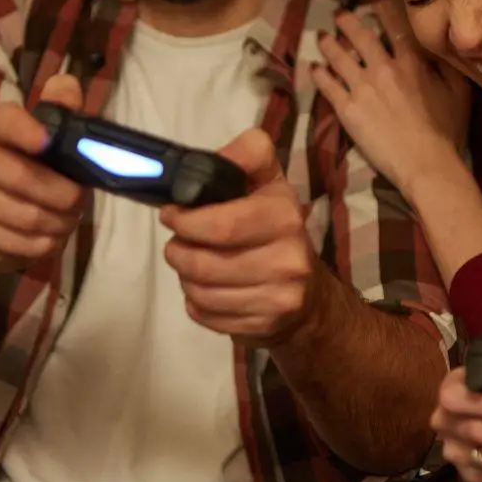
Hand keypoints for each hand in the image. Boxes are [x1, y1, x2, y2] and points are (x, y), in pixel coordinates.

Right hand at [0, 73, 88, 277]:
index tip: (47, 142)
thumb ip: (60, 110)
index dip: (25, 130)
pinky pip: (23, 243)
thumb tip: (68, 86)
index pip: (3, 121)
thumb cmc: (24, 170)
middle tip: (79, 200)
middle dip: (64, 194)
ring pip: (28, 215)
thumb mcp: (45, 138)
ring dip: (60, 222)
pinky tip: (49, 236)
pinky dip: (46, 243)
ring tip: (67, 218)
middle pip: (22, 177)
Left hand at [161, 128, 317, 346]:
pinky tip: (206, 290)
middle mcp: (289, 259)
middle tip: (177, 244)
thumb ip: (244, 155)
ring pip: (201, 292)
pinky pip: (206, 315)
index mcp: (285, 216)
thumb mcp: (267, 180)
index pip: (220, 226)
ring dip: (185, 277)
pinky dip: (196, 303)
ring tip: (192, 264)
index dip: (185, 222)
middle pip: (204, 264)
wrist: (309, 292)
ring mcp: (279, 297)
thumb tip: (204, 160)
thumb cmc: (275, 227)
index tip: (172, 216)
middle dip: (178, 252)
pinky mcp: (265, 325)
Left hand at [311, 8, 469, 196]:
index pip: (393, 27)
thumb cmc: (447, 130)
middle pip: (359, 36)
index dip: (381, 11)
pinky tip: (313, 68)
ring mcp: (362, 87)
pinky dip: (318, 74)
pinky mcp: (347, 109)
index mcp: (411, 61)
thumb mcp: (458, 90)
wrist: (425, 163)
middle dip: (347, 21)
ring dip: (328, 44)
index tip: (373, 3)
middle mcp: (383, 68)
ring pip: (338, 57)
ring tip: (321, 37)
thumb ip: (447, 63)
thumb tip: (440, 43)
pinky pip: (327, 85)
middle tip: (339, 15)